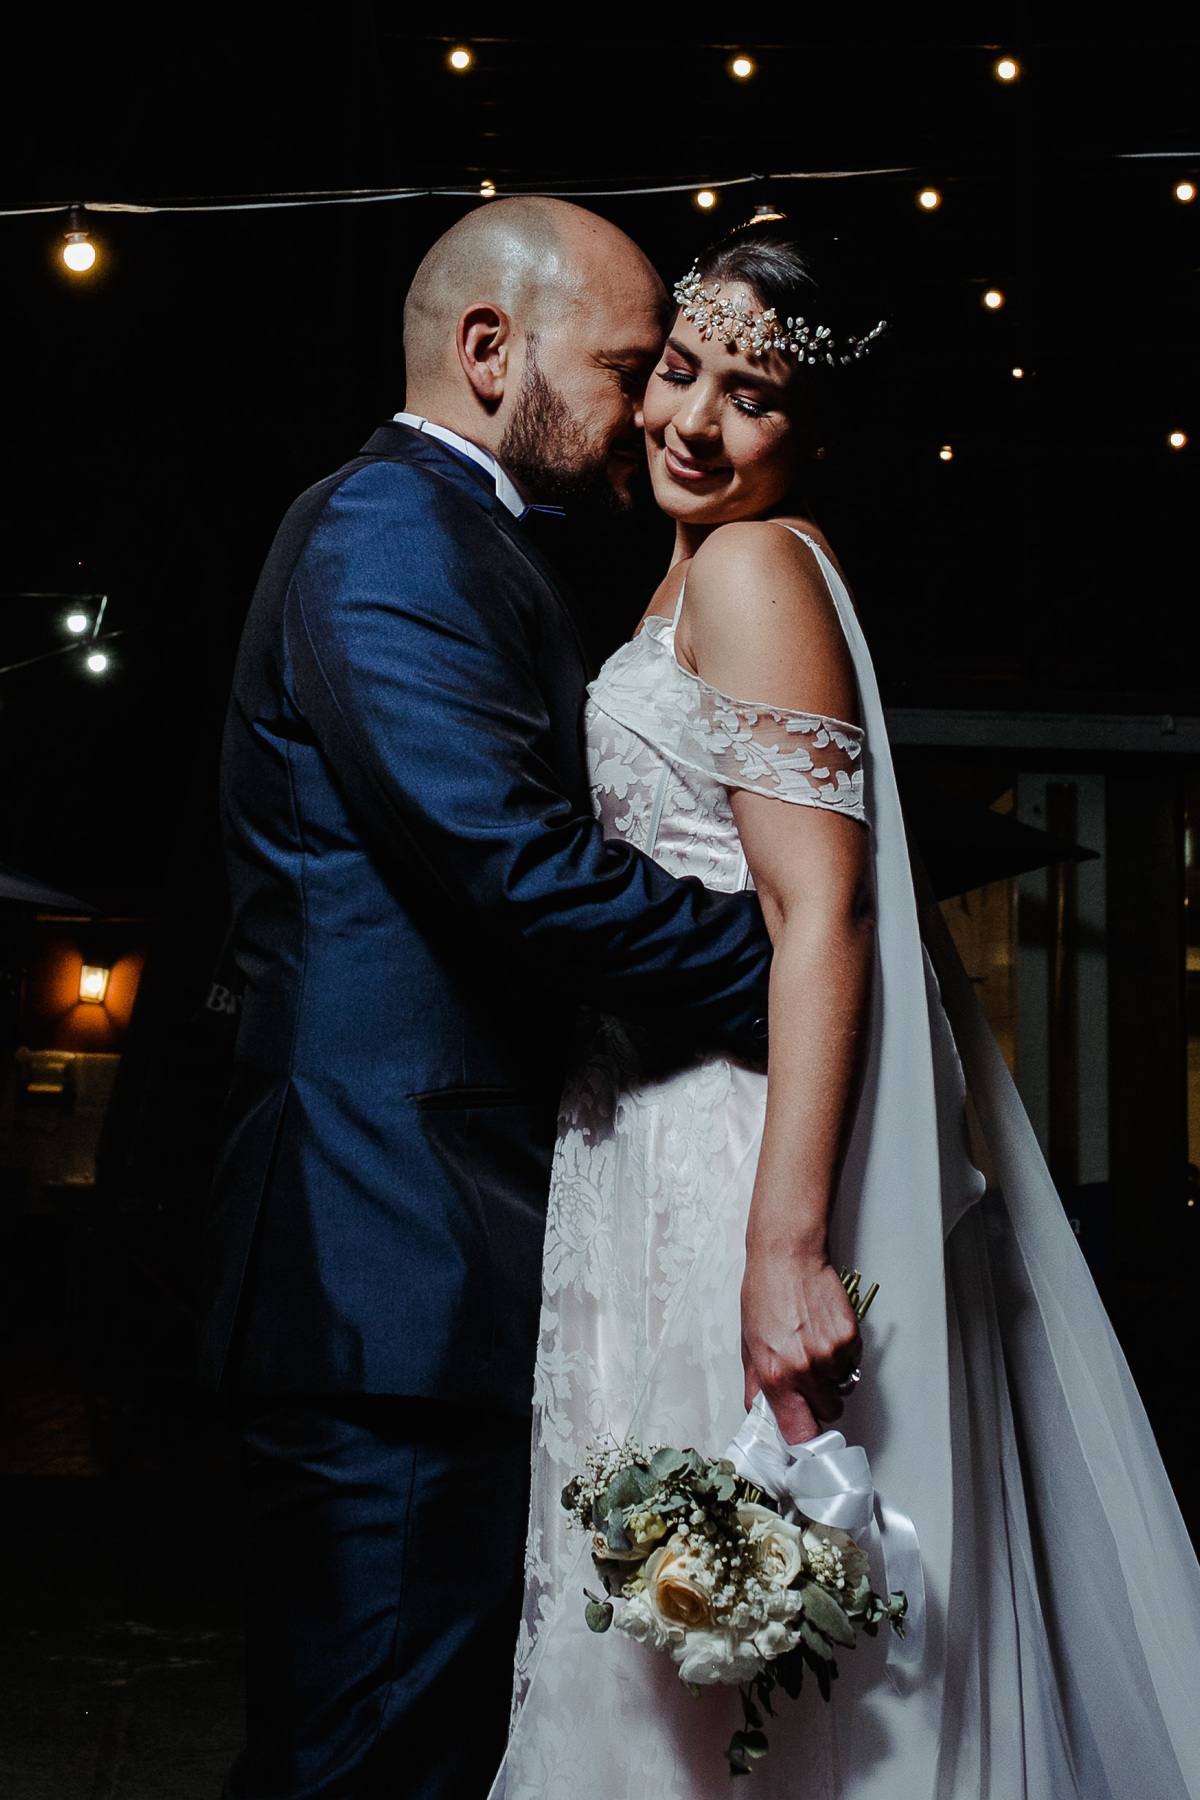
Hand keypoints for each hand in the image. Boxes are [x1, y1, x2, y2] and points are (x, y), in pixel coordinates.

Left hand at [741, 1248, 862, 1443]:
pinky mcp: (850, 1337)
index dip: (804, 1439)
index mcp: (776, 1376)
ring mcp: (831, 1354)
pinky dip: (844, 1355)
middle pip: (829, 1413)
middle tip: (808, 1379)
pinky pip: (853, 1363)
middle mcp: (805, 1370)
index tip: (805, 1436)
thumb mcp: (749, 1343)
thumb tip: (759, 1413)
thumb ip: (756, 1384)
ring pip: (843, 1388)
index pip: (799, 1434)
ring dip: (833, 1377)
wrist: (787, 1256)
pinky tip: (826, 1332)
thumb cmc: (764, 1294)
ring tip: (815, 1348)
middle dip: (820, 1402)